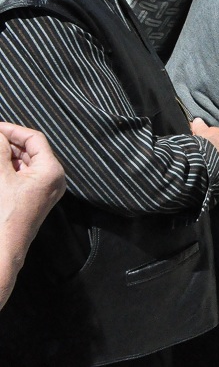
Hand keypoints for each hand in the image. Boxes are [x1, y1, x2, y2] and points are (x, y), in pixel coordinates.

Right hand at [0, 123, 64, 307]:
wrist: (2, 249)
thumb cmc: (3, 214)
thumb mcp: (0, 176)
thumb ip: (0, 150)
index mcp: (51, 170)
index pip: (35, 138)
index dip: (13, 130)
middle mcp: (53, 179)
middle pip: (30, 150)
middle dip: (7, 144)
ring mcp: (44, 190)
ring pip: (24, 164)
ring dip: (6, 157)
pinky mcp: (33, 200)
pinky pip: (21, 177)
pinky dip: (7, 170)